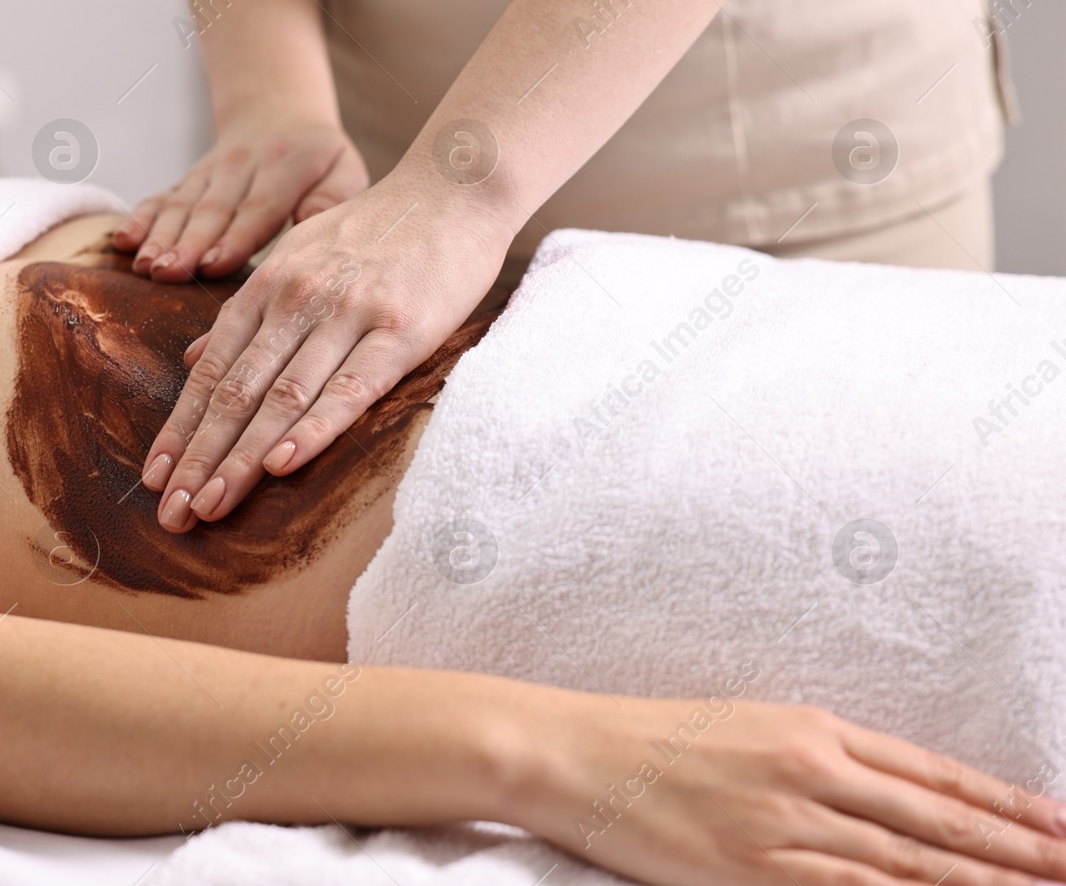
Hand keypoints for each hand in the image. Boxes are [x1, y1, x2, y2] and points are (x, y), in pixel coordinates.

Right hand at [111, 115, 367, 281]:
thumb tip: (312, 224)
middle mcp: (242, 166)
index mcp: (286, 166)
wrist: (278, 114)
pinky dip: (139, 219)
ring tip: (146, 266)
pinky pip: (161, 198)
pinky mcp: (187, 181)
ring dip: (160, 238)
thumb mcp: (344, 170)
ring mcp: (209, 173)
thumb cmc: (320, 160)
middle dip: (188, 244)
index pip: (259, 207)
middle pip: (212, 211)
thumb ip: (332, 199)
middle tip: (169, 272)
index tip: (216, 265)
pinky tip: (122, 242)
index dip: (236, 237)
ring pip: (182, 206)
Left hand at [141, 165, 514, 530]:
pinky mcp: (401, 329)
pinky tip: (282, 465)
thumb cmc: (375, 231)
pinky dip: (313, 429)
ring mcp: (347, 314)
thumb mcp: (297, 257)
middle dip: (198, 457)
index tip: (154, 478)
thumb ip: (248, 312)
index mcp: (267, 287)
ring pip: (283, 398)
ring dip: (242, 458)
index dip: (180, 429)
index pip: (211, 373)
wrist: (453, 188)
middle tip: (171, 512)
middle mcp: (296, 300)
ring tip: (210, 505)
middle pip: (235, 392)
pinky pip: (350, 388)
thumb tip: (195, 360)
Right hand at [520, 692, 1065, 884]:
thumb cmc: (652, 736)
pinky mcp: (757, 872)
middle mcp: (814, 772)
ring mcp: (788, 826)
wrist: (577, 752)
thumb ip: (818, 754)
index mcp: (813, 727)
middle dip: (1019, 853)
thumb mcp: (746, 724)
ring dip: (984, 885)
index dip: (1005, 804)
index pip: (934, 774)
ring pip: (911, 865)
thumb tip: (890, 791)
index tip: (1062, 823)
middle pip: (939, 822)